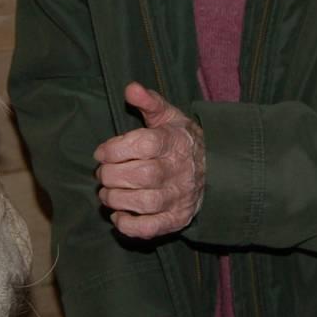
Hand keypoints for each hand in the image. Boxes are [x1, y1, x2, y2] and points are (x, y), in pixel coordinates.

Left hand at [94, 82, 204, 238]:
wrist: (215, 168)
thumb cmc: (180, 139)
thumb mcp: (168, 116)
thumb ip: (149, 102)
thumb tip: (130, 88)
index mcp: (174, 142)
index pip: (143, 145)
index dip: (115, 149)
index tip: (101, 152)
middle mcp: (178, 171)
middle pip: (140, 176)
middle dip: (111, 175)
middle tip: (102, 173)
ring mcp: (179, 197)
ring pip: (143, 203)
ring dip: (116, 199)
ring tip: (107, 192)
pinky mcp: (177, 219)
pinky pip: (152, 228)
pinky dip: (130, 225)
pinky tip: (119, 215)